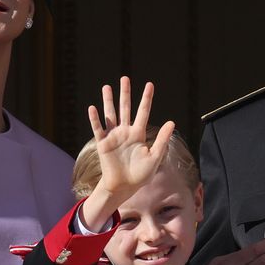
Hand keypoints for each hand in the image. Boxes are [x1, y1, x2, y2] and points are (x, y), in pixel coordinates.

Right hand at [80, 77, 174, 229]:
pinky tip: (93, 108)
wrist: (124, 187)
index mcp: (139, 134)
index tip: (149, 84)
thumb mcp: (155, 157)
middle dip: (125, 93)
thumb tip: (172, 122)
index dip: (146, 98)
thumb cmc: (141, 175)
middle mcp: (126, 132)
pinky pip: (98, 129)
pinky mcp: (103, 144)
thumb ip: (162, 139)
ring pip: (111, 114)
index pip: (143, 112)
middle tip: (125, 78)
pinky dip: (95, 119)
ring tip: (107, 87)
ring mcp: (114, 137)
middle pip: (125, 108)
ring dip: (108, 101)